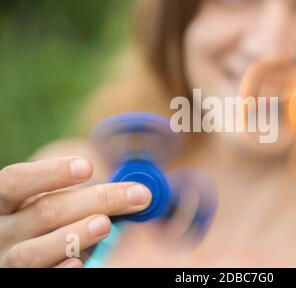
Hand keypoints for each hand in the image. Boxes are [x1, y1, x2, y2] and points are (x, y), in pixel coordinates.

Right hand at [0, 157, 151, 267]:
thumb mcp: (56, 198)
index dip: (50, 173)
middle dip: (94, 201)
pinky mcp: (20, 280)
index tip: (87, 167)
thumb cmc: (52, 214)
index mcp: (5, 201)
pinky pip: (40, 278)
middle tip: (135, 195)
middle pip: (43, 213)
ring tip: (106, 224)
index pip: (15, 181)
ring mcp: (7, 260)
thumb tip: (134, 189)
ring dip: (76, 236)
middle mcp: (0, 231)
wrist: (34, 249)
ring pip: (33, 252)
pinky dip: (60, 270)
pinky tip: (80, 262)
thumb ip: (85, 190)